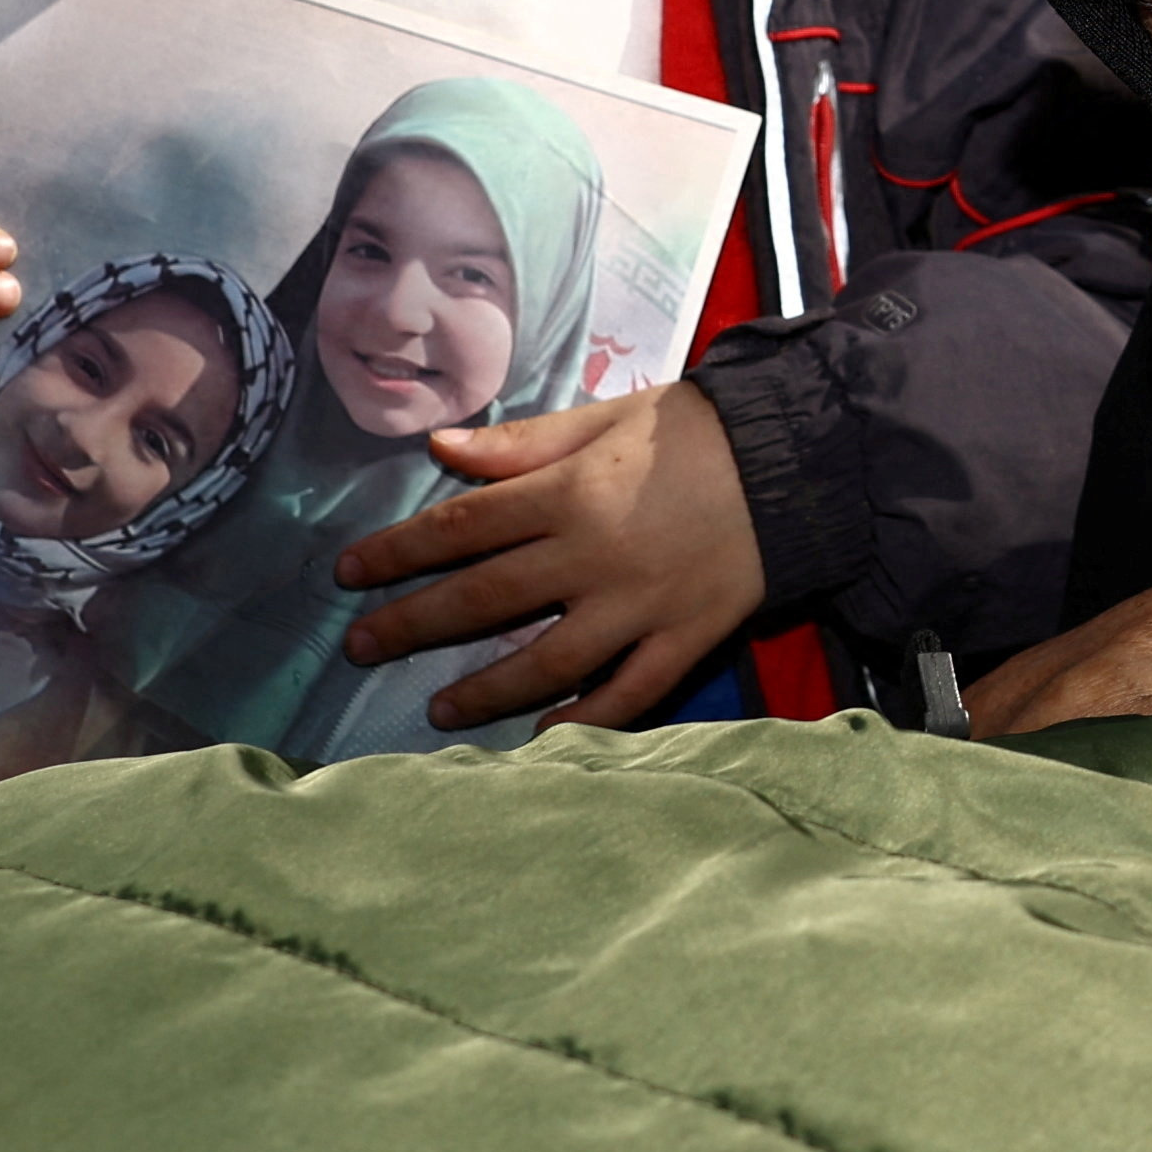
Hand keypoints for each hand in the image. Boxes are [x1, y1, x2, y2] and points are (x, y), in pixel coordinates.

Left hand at [332, 381, 766, 731]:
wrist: (802, 459)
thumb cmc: (697, 432)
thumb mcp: (606, 418)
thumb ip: (522, 443)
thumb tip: (439, 447)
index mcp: (570, 492)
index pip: (461, 526)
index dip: (398, 550)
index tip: (350, 572)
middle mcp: (595, 554)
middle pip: (486, 598)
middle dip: (414, 624)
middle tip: (362, 646)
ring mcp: (641, 605)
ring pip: (547, 660)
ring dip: (485, 688)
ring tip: (436, 708)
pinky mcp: (687, 637)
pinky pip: (630, 692)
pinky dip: (586, 718)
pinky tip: (544, 734)